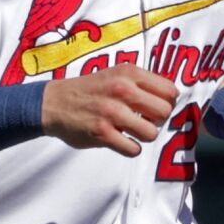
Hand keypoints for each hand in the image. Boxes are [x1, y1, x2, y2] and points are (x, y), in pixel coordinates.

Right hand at [41, 67, 177, 157]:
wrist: (54, 103)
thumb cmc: (89, 90)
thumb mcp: (116, 74)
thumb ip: (140, 83)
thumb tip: (168, 100)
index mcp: (129, 73)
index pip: (170, 91)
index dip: (167, 102)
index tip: (155, 108)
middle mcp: (123, 90)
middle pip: (164, 112)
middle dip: (157, 121)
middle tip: (144, 121)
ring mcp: (112, 112)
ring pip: (151, 133)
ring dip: (143, 136)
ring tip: (132, 132)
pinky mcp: (102, 133)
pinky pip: (133, 149)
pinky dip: (130, 149)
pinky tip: (121, 141)